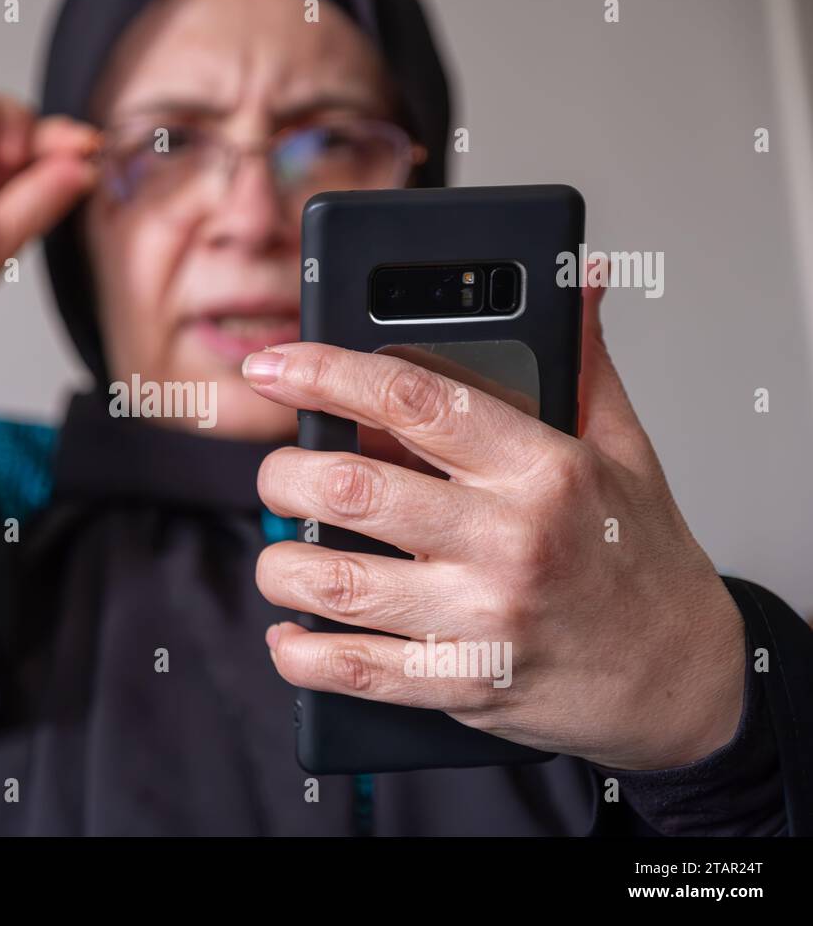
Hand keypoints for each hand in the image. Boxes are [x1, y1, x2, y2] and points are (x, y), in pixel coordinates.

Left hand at [245, 282, 745, 770]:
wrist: (684, 679)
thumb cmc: (642, 558)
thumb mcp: (625, 449)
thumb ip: (584, 362)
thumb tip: (580, 275)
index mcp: (541, 468)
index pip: (413, 399)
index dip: (326, 372)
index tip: (275, 364)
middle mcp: (507, 540)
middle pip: (350, 489)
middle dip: (283, 476)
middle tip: (278, 475)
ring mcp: (481, 618)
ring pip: (333, 583)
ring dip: (279, 565)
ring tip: (280, 552)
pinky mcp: (463, 684)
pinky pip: (354, 670)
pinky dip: (300, 654)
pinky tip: (290, 634)